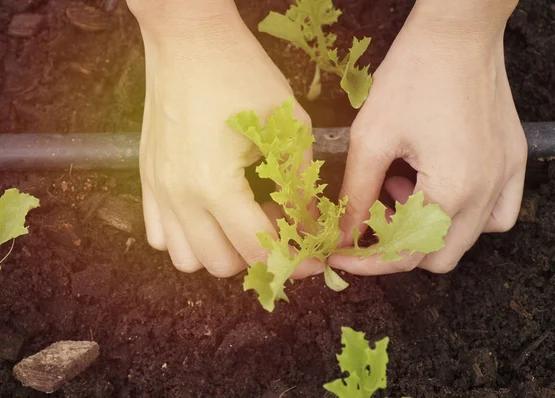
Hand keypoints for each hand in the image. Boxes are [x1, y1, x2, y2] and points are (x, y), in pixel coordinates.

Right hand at [132, 6, 319, 276]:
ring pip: (185, 258)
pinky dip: (186, 237)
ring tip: (241, 221)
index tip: (313, 259)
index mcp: (216, 185)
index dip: (294, 261)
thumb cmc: (243, 74)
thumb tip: (310, 222)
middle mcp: (180, 197)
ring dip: (220, 252)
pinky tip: (208, 213)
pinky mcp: (146, 178)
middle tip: (277, 226)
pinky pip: (159, 233)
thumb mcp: (288, 126)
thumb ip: (300, 183)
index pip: (258, 249)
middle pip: (220, 264)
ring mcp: (157, 190)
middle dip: (258, 256)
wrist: (189, 39)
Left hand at [328, 4, 526, 274]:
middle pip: (438, 257)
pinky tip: (442, 187)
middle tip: (373, 215)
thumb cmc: (413, 75)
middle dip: (397, 247)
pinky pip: (498, 213)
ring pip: (466, 238)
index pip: (405, 253)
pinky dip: (467, 216)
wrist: (457, 33)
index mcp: (451, 191)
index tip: (341, 254)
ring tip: (405, 186)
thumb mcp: (371, 138)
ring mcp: (506, 178)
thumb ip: (356, 195)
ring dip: (429, 229)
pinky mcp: (514, 161)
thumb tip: (343, 235)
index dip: (368, 261)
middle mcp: (486, 193)